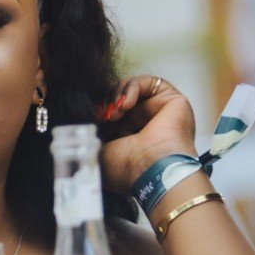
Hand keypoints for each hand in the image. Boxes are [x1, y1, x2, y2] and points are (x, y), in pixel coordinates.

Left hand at [96, 75, 197, 194]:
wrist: (152, 173)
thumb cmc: (127, 170)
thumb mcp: (98, 152)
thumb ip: (91, 137)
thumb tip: (81, 126)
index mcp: (129, 139)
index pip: (111, 112)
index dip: (100, 110)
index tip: (94, 119)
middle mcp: (146, 125)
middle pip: (121, 97)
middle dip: (108, 102)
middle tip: (103, 115)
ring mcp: (160, 112)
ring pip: (133, 88)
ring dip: (118, 95)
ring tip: (115, 111)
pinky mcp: (173, 101)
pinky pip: (150, 82)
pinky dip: (132, 87)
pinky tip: (125, 104)